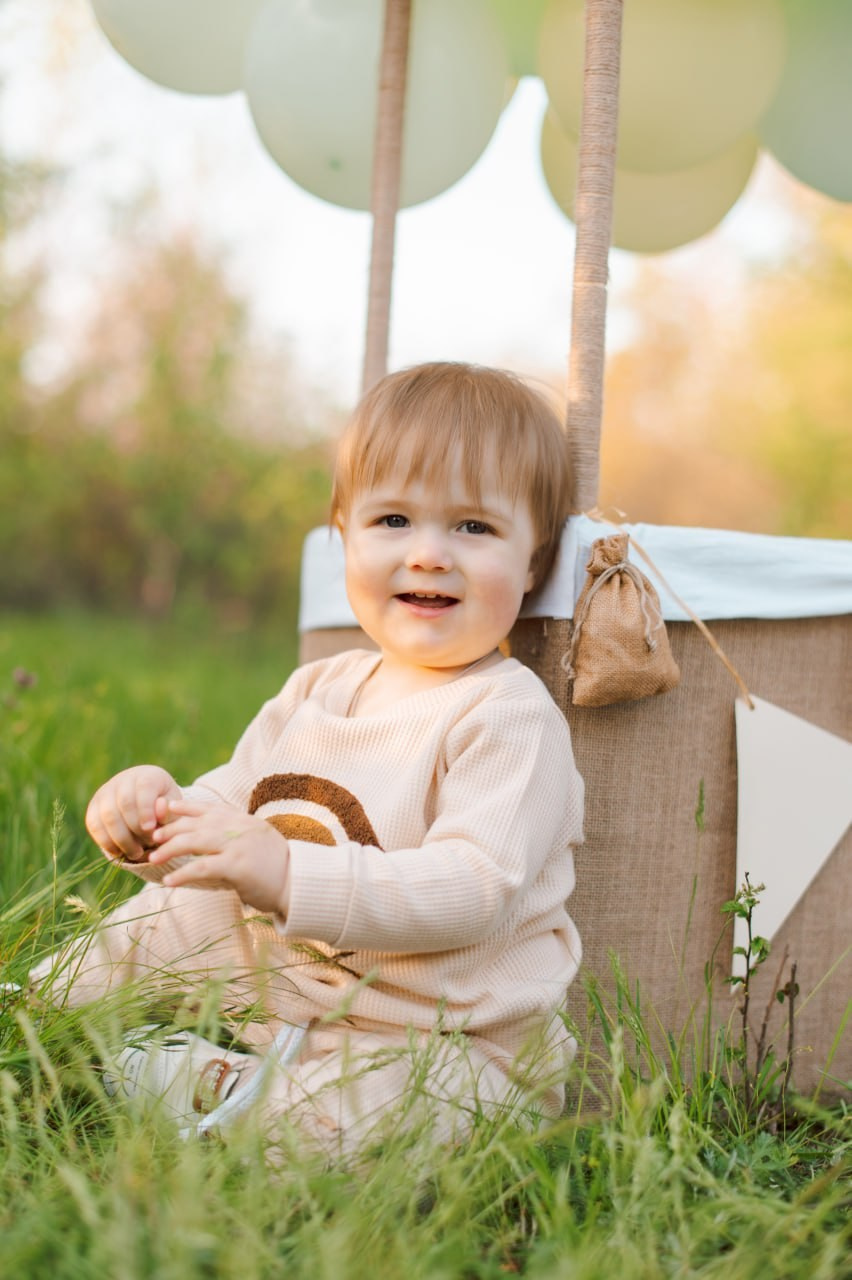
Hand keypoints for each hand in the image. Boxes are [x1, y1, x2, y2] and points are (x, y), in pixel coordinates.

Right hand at [86, 766, 181, 861]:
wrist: (146, 806)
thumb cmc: (164, 809)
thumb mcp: (172, 809)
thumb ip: (168, 812)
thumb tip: (160, 807)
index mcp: (147, 776)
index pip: (144, 788)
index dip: (146, 809)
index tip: (150, 829)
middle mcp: (123, 780)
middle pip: (124, 803)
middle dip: (135, 828)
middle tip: (146, 846)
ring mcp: (105, 792)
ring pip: (107, 815)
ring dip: (121, 838)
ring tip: (135, 853)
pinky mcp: (94, 807)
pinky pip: (94, 824)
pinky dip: (105, 841)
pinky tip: (119, 852)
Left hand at [147, 799, 289, 916]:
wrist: (299, 882)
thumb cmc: (275, 866)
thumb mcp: (255, 842)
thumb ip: (233, 837)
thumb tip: (206, 843)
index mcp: (243, 820)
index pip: (209, 808)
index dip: (186, 807)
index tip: (166, 808)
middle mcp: (239, 827)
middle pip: (197, 823)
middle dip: (172, 828)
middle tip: (153, 836)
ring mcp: (239, 844)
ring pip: (196, 841)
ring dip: (171, 849)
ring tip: (153, 858)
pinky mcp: (238, 866)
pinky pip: (203, 867)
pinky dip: (183, 874)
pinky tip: (169, 882)